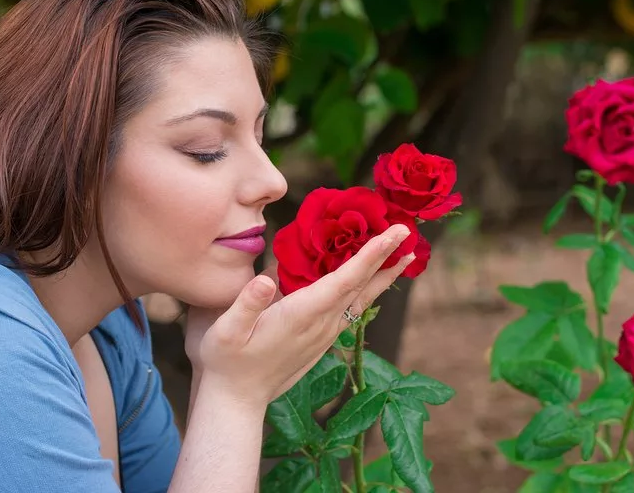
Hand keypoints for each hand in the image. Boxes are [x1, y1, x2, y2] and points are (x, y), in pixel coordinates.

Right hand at [194, 223, 414, 408]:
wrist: (236, 400)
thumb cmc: (227, 362)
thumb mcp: (225, 331)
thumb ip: (247, 304)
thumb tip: (267, 278)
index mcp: (301, 315)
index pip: (344, 280)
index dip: (370, 255)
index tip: (392, 235)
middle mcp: (320, 325)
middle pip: (361, 288)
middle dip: (385, 258)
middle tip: (408, 233)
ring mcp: (322, 335)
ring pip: (360, 300)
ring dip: (382, 276)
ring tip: (403, 256)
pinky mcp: (319, 341)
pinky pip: (350, 310)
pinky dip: (365, 290)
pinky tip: (368, 283)